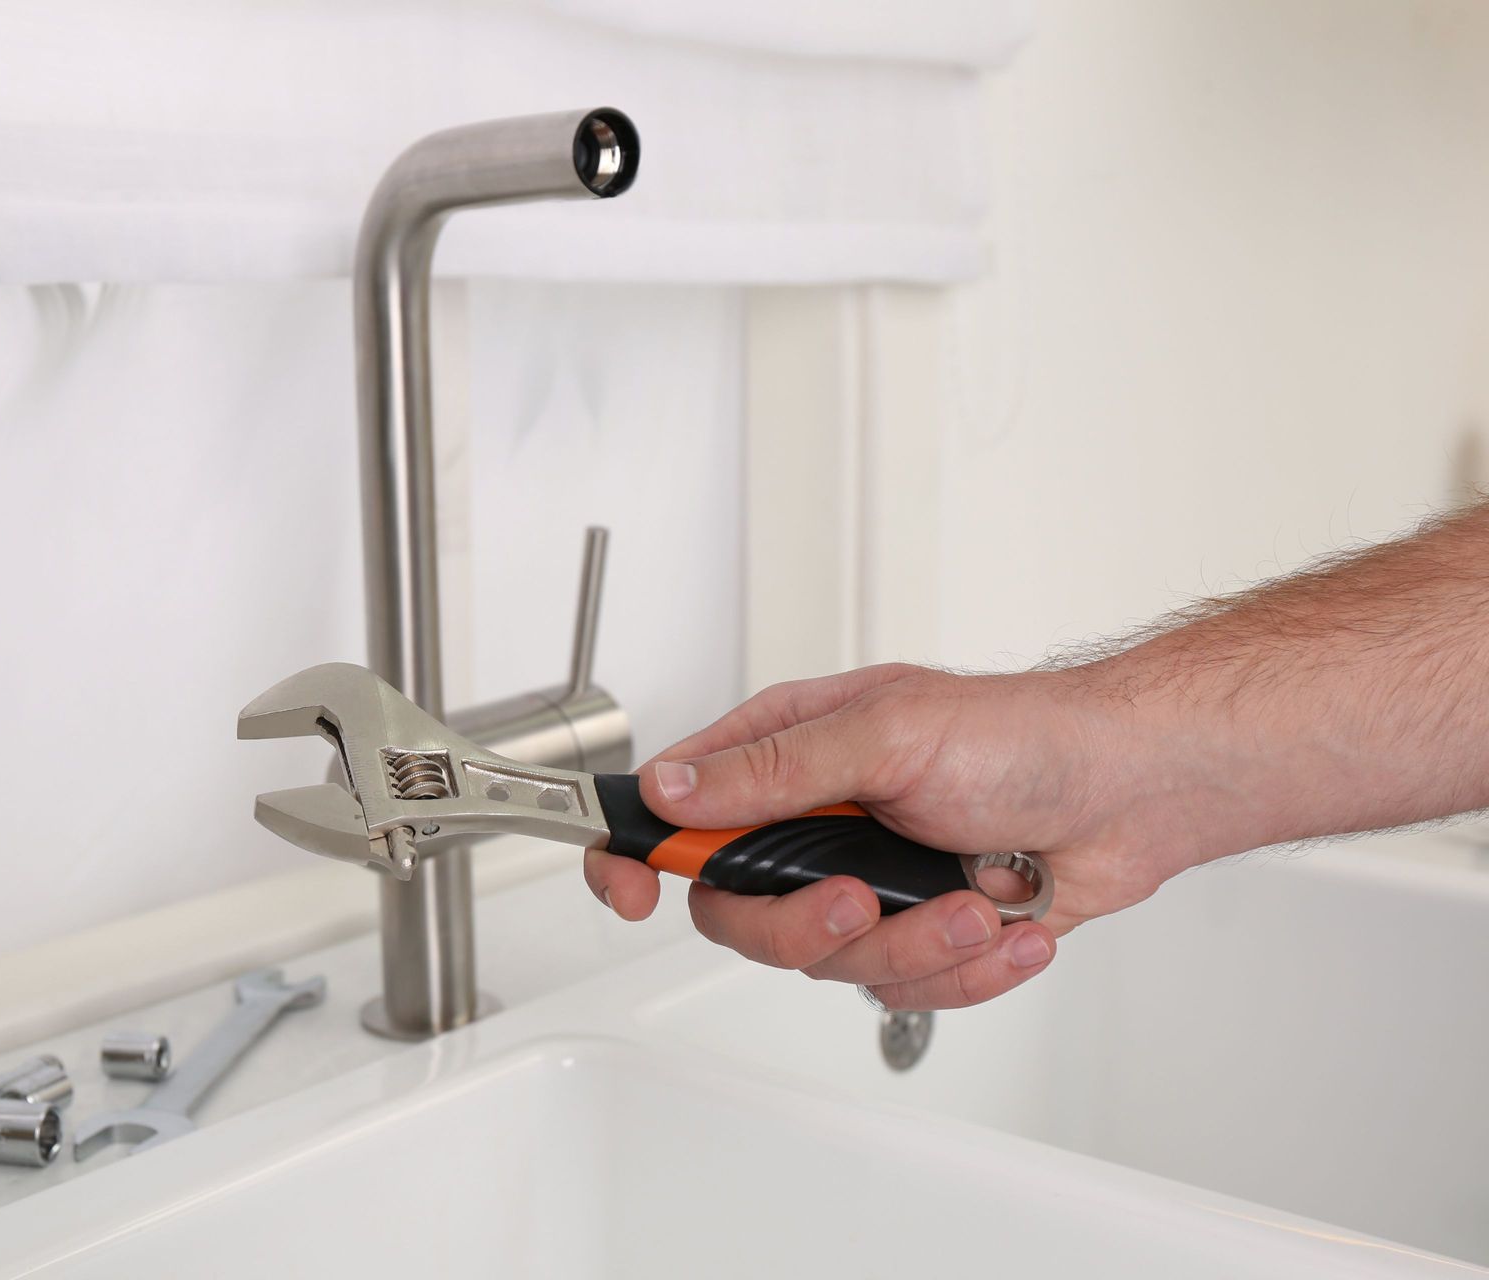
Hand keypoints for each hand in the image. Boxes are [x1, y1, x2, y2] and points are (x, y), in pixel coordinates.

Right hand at [583, 663, 1199, 1009]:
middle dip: (807, 924)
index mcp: (783, 756)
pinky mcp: (918, 932)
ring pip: (828, 961)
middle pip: (737, 914)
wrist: (1131, 789)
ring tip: (975, 900)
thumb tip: (671, 787)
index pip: (669, 811)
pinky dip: (965, 966)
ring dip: (914, 943)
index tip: (631, 893)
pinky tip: (1009, 919)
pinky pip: (904, 986)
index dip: (632, 857)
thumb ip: (772, 770)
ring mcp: (862, 881)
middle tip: (863, 899)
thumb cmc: (1022, 736)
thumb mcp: (885, 734)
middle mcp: (811, 823)